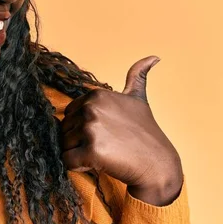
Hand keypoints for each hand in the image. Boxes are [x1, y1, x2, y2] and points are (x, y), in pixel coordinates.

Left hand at [60, 56, 183, 204]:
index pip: (69, 114)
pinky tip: (99, 163)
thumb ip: (137, 76)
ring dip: (79, 154)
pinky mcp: (91, 150)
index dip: (83, 127)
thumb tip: (154, 57)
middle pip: (65, 129)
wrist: (158, 165)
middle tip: (107, 144)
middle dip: (80, 141)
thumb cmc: (145, 133)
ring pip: (64, 145)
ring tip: (105, 153)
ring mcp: (91, 128)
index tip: (106, 131)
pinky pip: (66, 161)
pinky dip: (77, 166)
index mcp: (96, 95)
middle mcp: (91, 108)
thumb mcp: (138, 99)